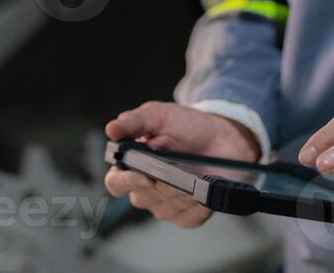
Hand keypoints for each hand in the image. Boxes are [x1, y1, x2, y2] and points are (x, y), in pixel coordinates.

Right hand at [103, 102, 260, 228]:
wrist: (222, 136)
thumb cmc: (185, 126)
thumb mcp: (158, 115)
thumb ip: (134, 122)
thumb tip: (111, 129)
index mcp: (131, 167)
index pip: (116, 183)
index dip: (126, 182)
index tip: (144, 174)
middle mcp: (145, 190)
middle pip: (143, 198)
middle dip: (161, 183)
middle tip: (178, 168)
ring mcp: (165, 205)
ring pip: (166, 207)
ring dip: (181, 191)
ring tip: (196, 173)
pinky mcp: (187, 216)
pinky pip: (187, 217)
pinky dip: (198, 204)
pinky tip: (205, 189)